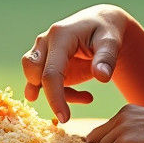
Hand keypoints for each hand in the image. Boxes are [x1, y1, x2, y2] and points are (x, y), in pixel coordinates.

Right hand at [22, 5, 127, 122]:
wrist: (101, 24)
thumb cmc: (106, 32)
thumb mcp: (111, 42)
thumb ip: (107, 58)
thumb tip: (102, 77)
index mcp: (60, 36)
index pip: (50, 71)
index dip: (55, 97)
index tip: (65, 118)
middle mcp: (45, 42)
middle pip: (32, 72)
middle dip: (49, 94)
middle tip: (72, 110)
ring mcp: (42, 52)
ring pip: (34, 79)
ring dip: (57, 95)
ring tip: (86, 96)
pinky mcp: (45, 63)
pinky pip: (43, 84)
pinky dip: (61, 95)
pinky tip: (85, 95)